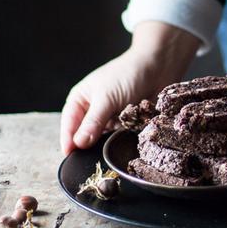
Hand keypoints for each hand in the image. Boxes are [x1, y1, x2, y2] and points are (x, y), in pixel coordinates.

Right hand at [60, 21, 199, 155]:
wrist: (158, 67)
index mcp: (80, 100)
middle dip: (87, 146)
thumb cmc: (128, 74)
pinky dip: (120, 141)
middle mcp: (92, 110)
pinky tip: (123, 144)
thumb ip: (93, 122)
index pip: (68, 125)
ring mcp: (109, 117)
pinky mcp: (126, 123)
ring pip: (102, 139)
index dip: (68, 141)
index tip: (71, 157)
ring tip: (107, 153)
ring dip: (105, 145)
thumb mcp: (107, 98)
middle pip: (84, 135)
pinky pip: (119, 138)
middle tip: (90, 160)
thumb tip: (78, 144)